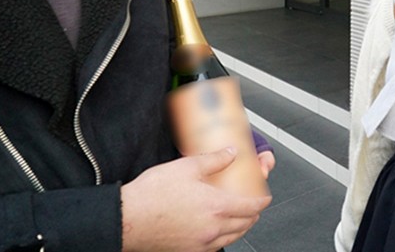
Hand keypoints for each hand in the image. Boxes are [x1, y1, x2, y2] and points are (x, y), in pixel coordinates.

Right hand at [121, 148, 271, 251]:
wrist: (128, 219)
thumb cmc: (153, 195)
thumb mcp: (187, 167)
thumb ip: (214, 160)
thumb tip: (230, 153)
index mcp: (217, 207)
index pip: (251, 207)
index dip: (261, 202)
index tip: (265, 198)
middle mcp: (212, 229)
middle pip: (245, 225)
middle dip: (253, 215)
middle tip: (254, 207)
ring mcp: (201, 243)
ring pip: (231, 238)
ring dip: (240, 228)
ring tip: (240, 219)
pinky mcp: (188, 251)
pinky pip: (215, 247)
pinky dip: (223, 238)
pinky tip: (217, 231)